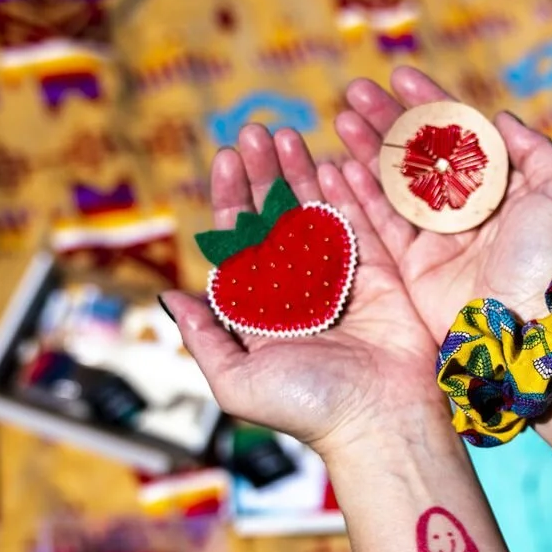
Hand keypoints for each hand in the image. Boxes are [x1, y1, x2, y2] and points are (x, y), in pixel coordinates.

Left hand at [162, 125, 438, 457]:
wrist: (379, 419)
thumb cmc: (308, 407)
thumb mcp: (237, 381)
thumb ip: (205, 339)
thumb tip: (170, 297)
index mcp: (262, 311)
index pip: (241, 243)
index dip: (232, 199)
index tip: (226, 159)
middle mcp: (299, 290)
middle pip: (276, 218)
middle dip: (264, 175)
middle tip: (254, 132)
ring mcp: (341, 279)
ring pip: (316, 213)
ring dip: (300, 173)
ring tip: (286, 135)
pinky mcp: (381, 275)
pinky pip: (361, 224)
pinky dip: (347, 192)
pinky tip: (332, 160)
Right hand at [333, 67, 551, 341]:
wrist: (531, 322)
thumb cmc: (551, 257)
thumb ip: (535, 152)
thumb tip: (500, 117)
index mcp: (502, 188)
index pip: (461, 135)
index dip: (431, 104)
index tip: (400, 77)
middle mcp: (469, 210)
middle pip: (421, 155)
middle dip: (389, 121)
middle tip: (356, 92)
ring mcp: (439, 239)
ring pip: (395, 185)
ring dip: (368, 151)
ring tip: (342, 120)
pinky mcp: (415, 268)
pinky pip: (382, 225)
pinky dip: (359, 197)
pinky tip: (338, 166)